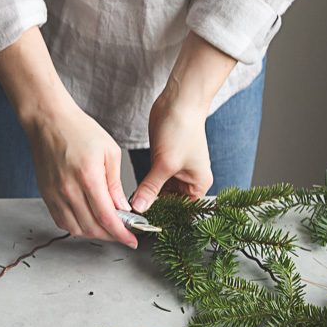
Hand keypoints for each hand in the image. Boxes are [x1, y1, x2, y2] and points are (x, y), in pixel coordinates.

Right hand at [0, 26, 136, 247]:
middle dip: (111, 236)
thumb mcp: (109, 152)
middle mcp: (69, 190)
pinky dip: (76, 226)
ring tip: (106, 228)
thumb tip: (122, 207)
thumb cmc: (80, 130)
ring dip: (93, 233)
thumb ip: (115, 183)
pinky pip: (61, 221)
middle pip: (92, 228)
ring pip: (75, 229)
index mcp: (88, 178)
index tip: (132, 240)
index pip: (107, 218)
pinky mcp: (46, 194)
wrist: (48, 121)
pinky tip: (86, 220)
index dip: (122, 234)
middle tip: (123, 233)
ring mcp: (54, 194)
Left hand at [130, 33, 235, 211]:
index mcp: (198, 185)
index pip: (182, 211)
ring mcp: (175, 171)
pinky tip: (130, 193)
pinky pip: (152, 181)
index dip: (165, 218)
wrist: (178, 101)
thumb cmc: (182, 128)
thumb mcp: (165, 163)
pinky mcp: (162, 162)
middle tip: (132, 218)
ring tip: (128, 208)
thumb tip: (139, 207)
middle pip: (169, 203)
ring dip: (145, 197)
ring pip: (158, 192)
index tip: (145, 225)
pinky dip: (142, 186)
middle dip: (152, 209)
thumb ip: (151, 187)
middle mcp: (188, 181)